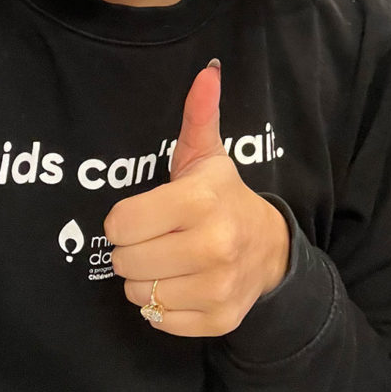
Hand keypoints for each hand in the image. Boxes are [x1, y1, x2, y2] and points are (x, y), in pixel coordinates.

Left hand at [105, 60, 290, 336]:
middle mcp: (212, 245)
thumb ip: (199, 113)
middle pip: (126, 262)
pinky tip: (181, 282)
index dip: (125, 219)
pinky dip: (162, 306)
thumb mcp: (206, 155)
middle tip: (156, 237)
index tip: (143, 213)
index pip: (121, 224)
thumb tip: (207, 71)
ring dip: (145, 279)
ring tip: (167, 259)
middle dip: (133, 250)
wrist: (269, 247)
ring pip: (139, 294)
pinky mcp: (220, 318)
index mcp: (200, 201)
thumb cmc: (223, 197)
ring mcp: (218, 286)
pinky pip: (160, 320)